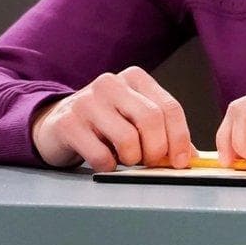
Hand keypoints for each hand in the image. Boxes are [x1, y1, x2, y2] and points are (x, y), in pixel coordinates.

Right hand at [30, 66, 191, 171]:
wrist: (54, 125)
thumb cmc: (103, 125)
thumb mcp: (134, 120)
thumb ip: (163, 132)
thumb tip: (190, 156)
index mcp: (133, 78)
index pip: (169, 107)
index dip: (180, 138)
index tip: (179, 161)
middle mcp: (110, 83)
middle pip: (151, 119)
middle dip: (157, 150)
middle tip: (150, 163)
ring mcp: (86, 101)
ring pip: (128, 139)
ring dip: (132, 160)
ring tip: (124, 159)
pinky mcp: (67, 123)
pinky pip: (102, 156)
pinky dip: (109, 166)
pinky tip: (104, 160)